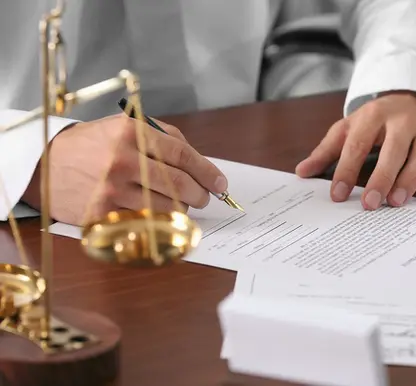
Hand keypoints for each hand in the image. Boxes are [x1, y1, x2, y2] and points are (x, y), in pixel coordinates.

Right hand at [21, 114, 226, 224]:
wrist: (46, 164)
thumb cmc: (93, 145)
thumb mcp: (125, 127)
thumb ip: (164, 139)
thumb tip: (200, 164)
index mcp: (132, 133)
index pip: (182, 156)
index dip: (207, 172)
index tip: (220, 183)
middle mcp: (122, 160)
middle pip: (179, 184)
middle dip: (200, 194)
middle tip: (205, 198)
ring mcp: (112, 189)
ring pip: (166, 208)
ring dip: (181, 210)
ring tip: (180, 204)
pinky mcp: (103, 214)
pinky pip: (145, 222)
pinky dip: (159, 221)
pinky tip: (159, 215)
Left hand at [295, 91, 415, 208]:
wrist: (415, 96)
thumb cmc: (376, 119)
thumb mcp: (349, 128)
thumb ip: (326, 151)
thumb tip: (301, 172)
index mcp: (374, 115)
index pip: (357, 145)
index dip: (346, 170)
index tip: (337, 195)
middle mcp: (403, 120)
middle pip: (393, 151)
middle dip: (381, 179)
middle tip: (369, 205)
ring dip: (409, 181)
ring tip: (395, 203)